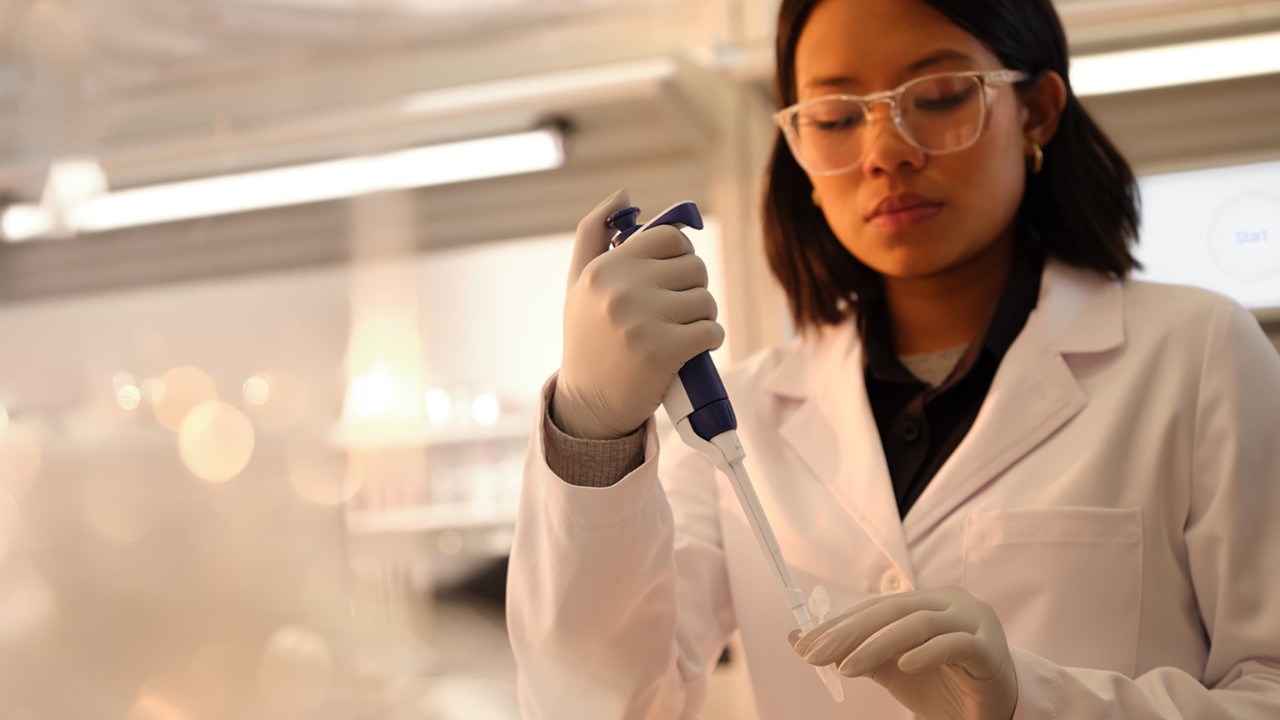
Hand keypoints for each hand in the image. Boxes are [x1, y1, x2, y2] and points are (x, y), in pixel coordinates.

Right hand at [553, 189, 724, 438]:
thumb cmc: (589, 339)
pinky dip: (711, 340)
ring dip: (703, 317)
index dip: (680, 257)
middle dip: (694, 289)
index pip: (669, 238)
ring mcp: (641, 320)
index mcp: (604, 268)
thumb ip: (593, 233)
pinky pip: (711, 330)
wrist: (589, 405)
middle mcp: (620, 289)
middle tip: (679, 312)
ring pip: (705, 300)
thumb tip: (625, 192)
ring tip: (683, 333)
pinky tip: (694, 349)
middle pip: (694, 268)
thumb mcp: (579, 284)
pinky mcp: (663, 350)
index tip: (672, 280)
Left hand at [790, 587, 1016, 719]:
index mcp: (926, 601)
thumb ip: (856, 652)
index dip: (839, 624)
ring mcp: (973, 621)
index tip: (804, 644)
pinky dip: (927, 653)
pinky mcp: (991, 649)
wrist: (992, 713)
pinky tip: (902, 666)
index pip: (876, 607)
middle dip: (849, 633)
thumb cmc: (943, 686)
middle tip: (815, 656)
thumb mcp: (892, 669)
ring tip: (847, 669)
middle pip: (892, 610)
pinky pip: (956, 645)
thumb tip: (800, 641)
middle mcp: (949, 602)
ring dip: (878, 645)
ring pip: (919, 623)